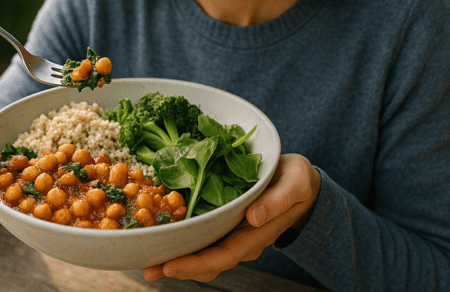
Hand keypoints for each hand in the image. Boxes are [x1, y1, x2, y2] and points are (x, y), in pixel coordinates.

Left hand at [143, 154, 320, 281]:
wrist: (302, 183)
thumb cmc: (298, 181)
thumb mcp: (295, 184)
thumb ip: (277, 201)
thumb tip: (253, 217)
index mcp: (257, 234)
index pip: (224, 255)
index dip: (196, 263)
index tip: (171, 265)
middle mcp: (242, 240)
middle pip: (208, 262)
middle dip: (178, 268)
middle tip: (147, 269)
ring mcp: (234, 234)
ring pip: (203, 255)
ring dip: (177, 260)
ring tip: (147, 263)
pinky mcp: (227, 224)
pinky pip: (204, 239)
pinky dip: (183, 243)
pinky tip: (164, 239)